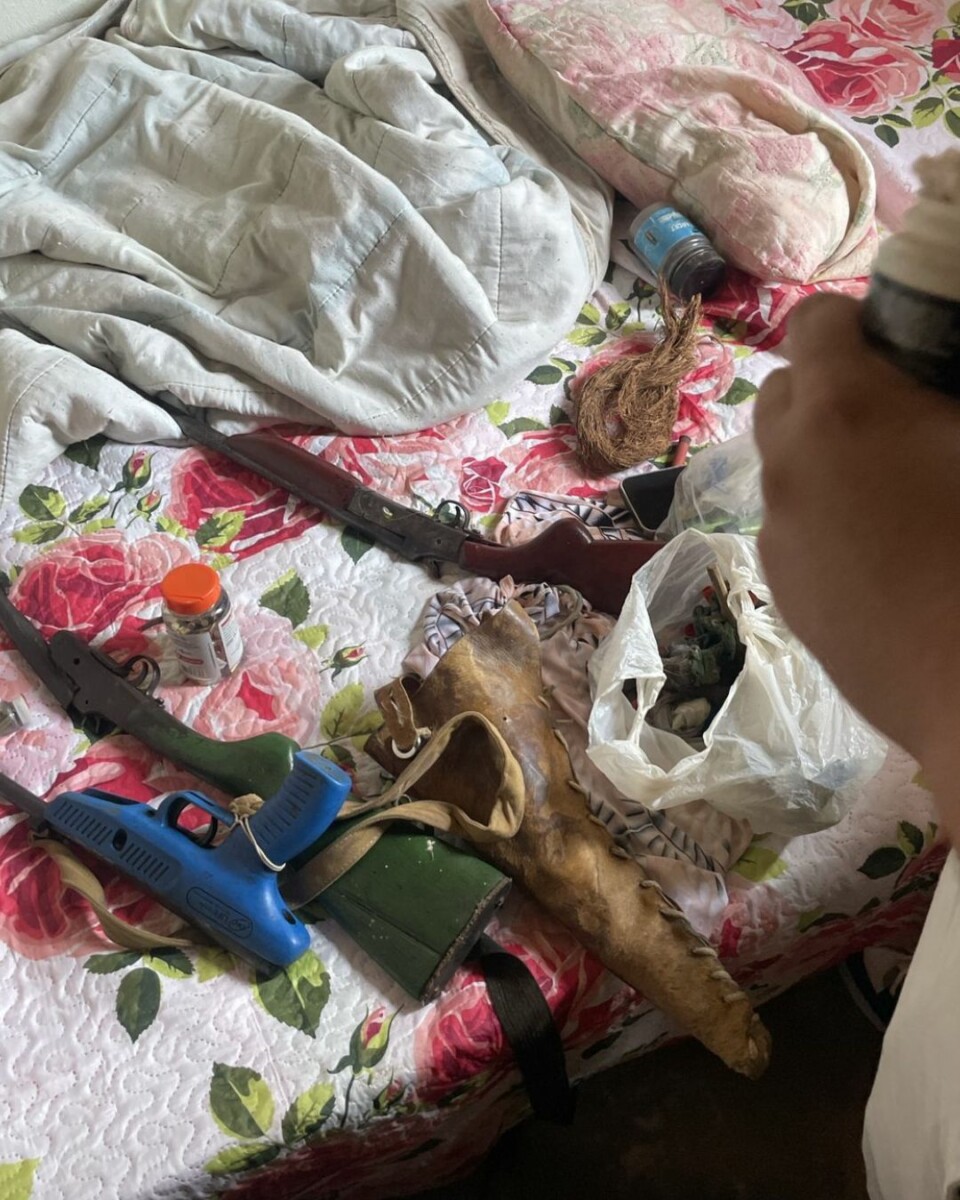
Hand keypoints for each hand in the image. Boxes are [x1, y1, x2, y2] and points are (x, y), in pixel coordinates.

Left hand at [754, 293, 959, 786]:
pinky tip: (879, 553)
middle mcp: (790, 465)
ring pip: (783, 467)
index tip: (895, 343)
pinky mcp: (784, 593)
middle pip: (783, 393)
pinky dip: (820, 519)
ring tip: (890, 487)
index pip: (813, 323)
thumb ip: (946, 399)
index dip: (855, 322)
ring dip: (822, 457)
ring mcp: (777, 534)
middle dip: (828, 387)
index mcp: (844, 409)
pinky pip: (791, 528)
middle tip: (894, 412)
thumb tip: (933, 399)